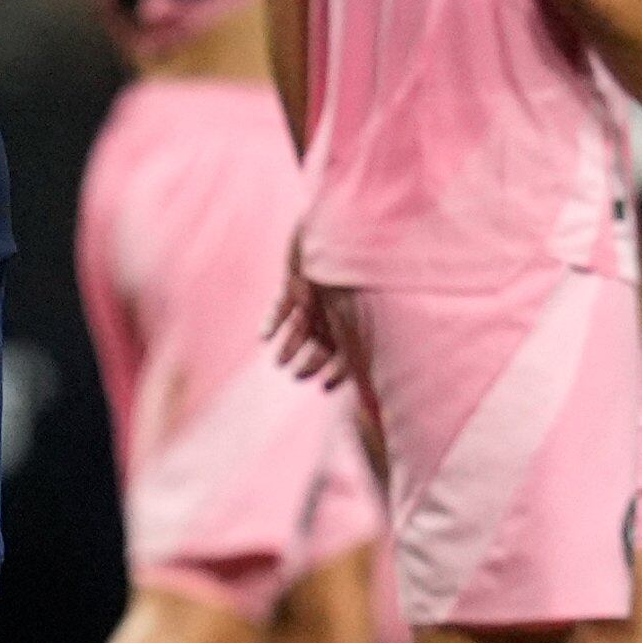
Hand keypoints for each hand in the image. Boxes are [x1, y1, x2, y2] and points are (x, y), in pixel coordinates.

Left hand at [266, 233, 359, 389]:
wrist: (343, 229)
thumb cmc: (357, 279)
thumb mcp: (360, 328)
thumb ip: (365, 368)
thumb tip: (378, 413)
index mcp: (358, 318)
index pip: (351, 351)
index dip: (339, 370)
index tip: (326, 388)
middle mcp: (337, 307)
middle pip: (324, 340)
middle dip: (311, 360)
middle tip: (296, 376)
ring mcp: (317, 293)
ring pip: (301, 324)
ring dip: (290, 344)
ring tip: (279, 362)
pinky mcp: (297, 278)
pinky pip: (283, 302)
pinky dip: (273, 318)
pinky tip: (263, 336)